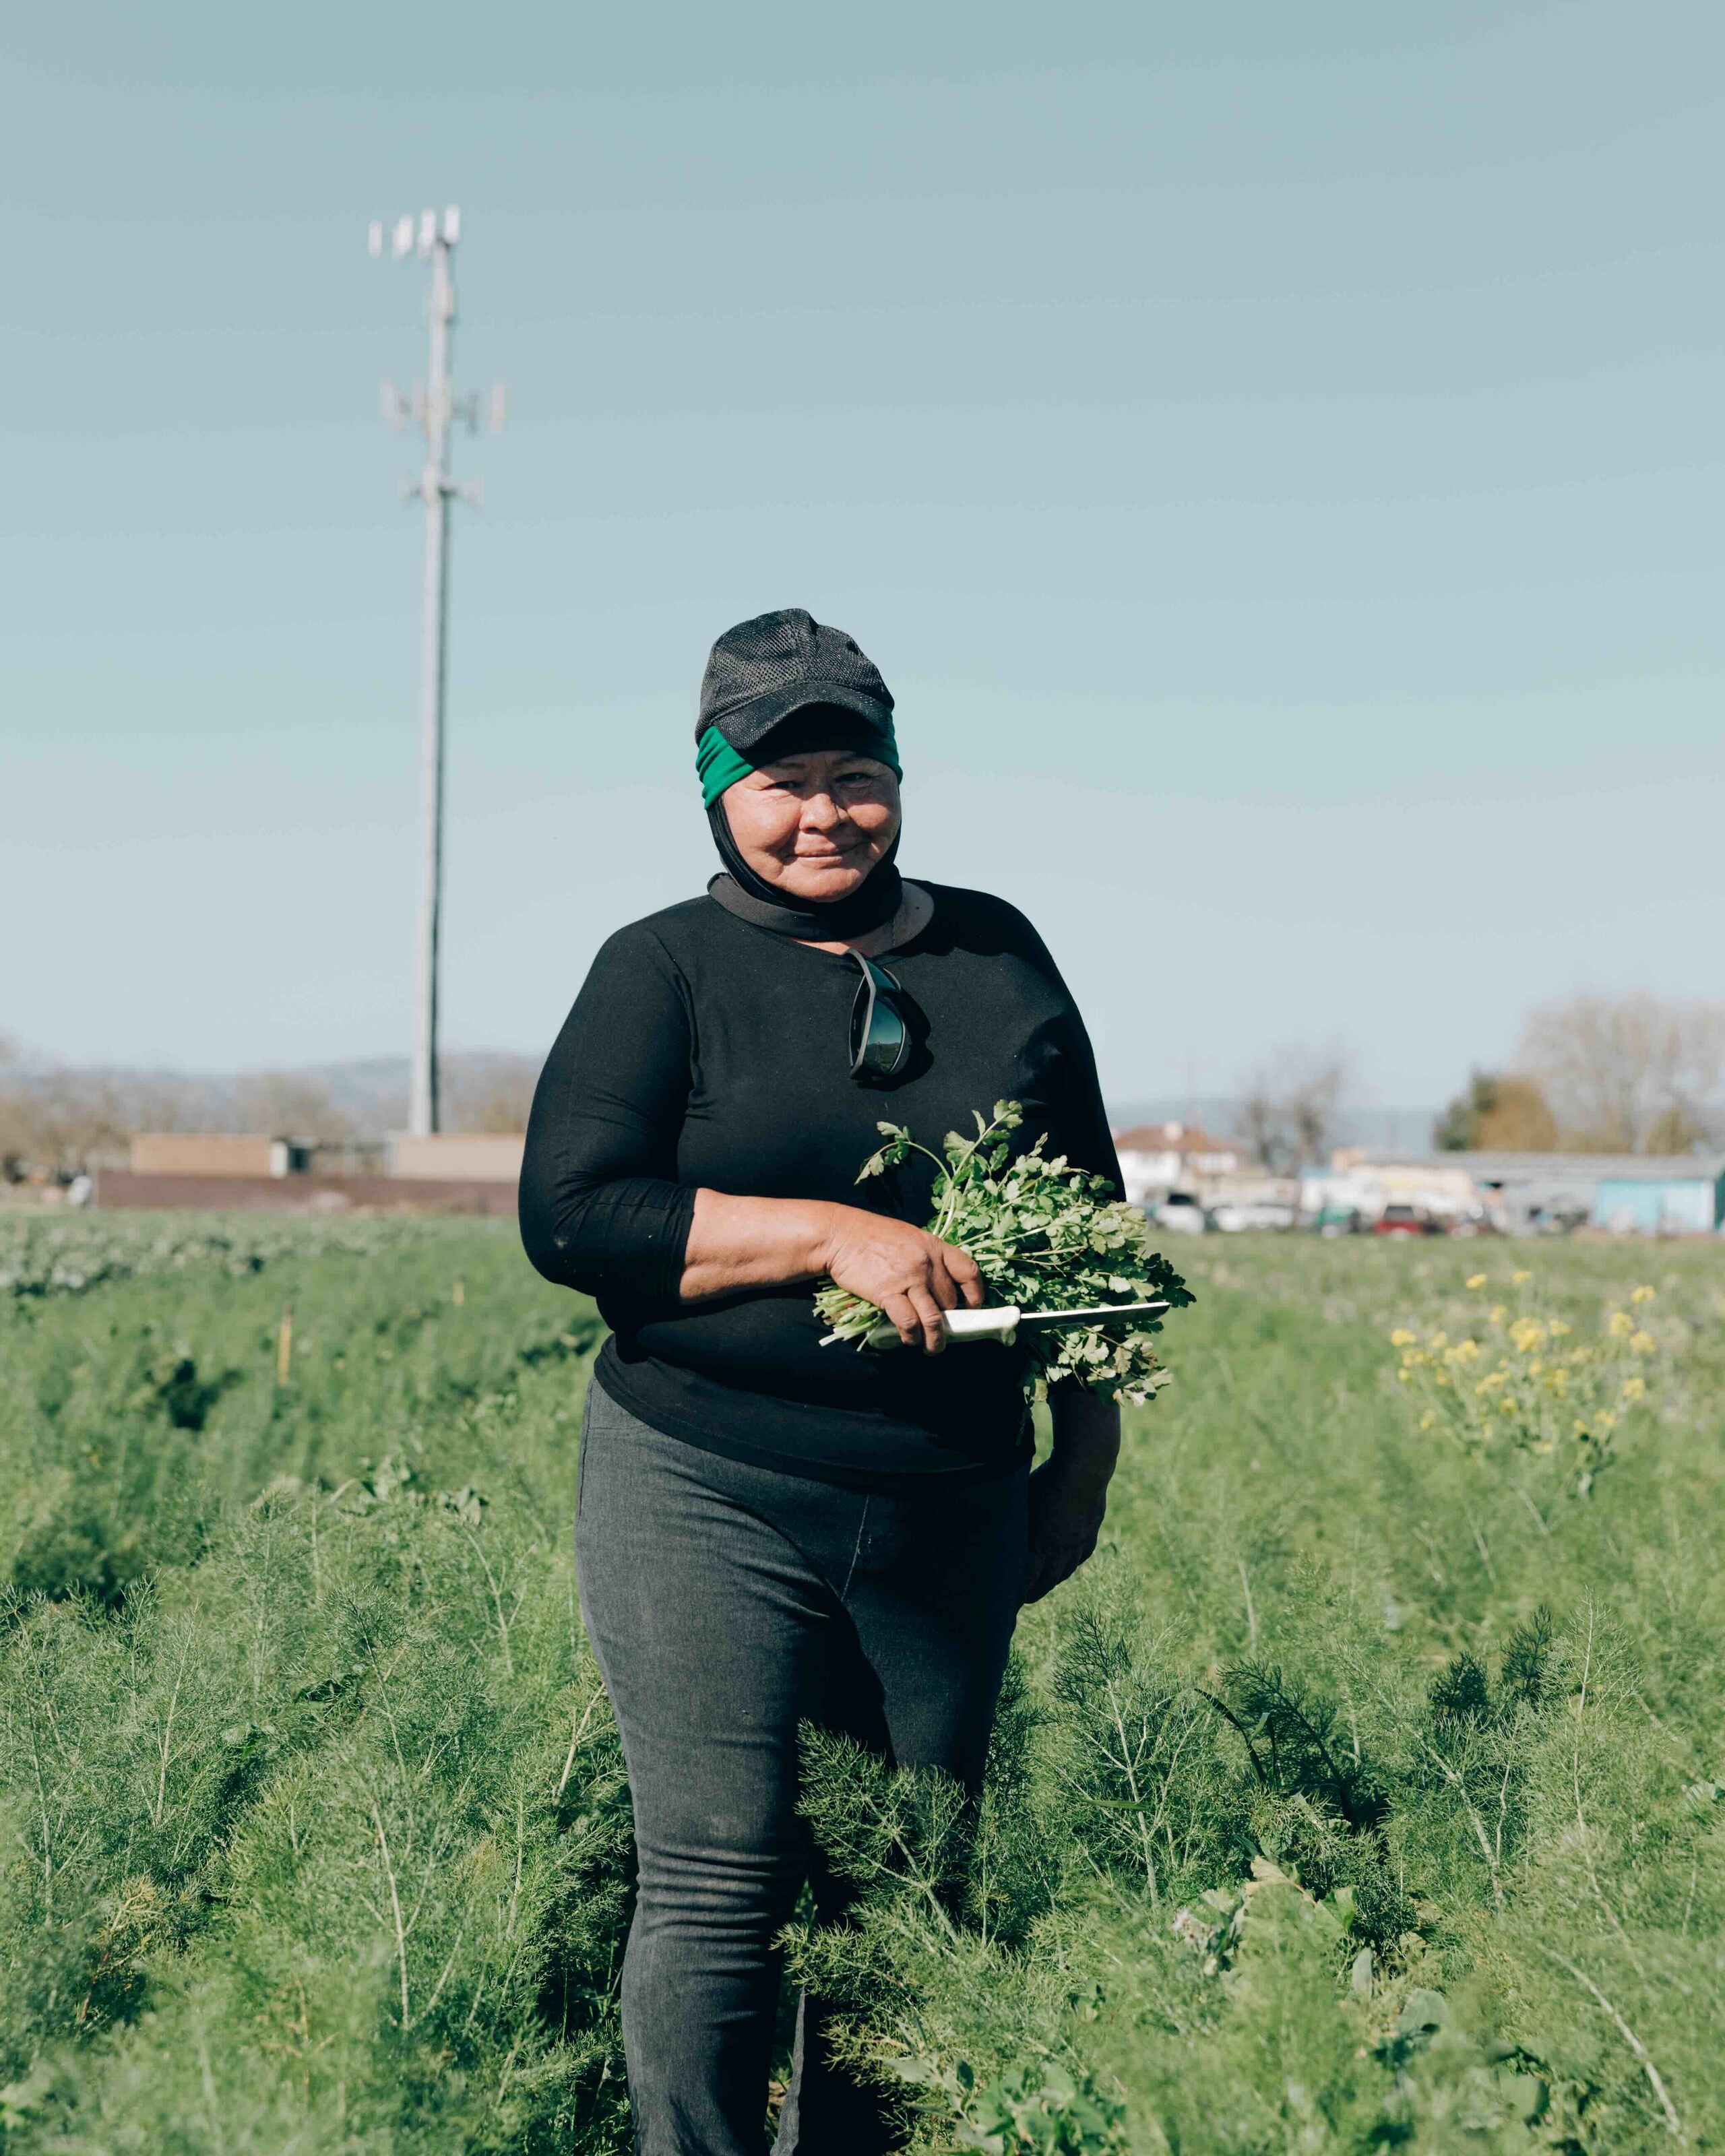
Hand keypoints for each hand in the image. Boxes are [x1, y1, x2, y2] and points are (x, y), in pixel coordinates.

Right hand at [820, 1205, 984, 1353]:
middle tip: (941, 1330)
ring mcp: (909, 1278)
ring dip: (935, 1340)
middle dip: (949, 1320)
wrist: (839, 1235)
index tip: (971, 1307)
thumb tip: (938, 1285)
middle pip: (950, 1301)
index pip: (969, 1272)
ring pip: (934, 1319)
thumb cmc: (871, 1235)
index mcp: (934, 1246)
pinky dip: (911, 1335)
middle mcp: (927, 1263)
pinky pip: (909, 1322)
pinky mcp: (888, 1293)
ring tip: (932, 1348)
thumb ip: (926, 1257)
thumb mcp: (908, 1237)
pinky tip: (909, 1339)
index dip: (975, 1294)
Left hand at [1022, 1453, 1111, 1602]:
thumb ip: (1012, 1520)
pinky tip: (1069, 1562)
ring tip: (1044, 1583)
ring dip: (1053, 1579)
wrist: (1086, 1467)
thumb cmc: (1046, 1480)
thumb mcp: (1021, 1500)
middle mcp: (1063, 1549)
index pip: (1027, 1580)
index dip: (1017, 1593)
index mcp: (1042, 1545)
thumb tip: (996, 1527)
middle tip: (1023, 1599)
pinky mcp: (1093, 1528)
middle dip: (1034, 1592)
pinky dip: (1073, 1561)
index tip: (1007, 1602)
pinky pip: (1083, 1553)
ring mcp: (1080, 1540)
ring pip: (1067, 1569)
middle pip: (1048, 1581)